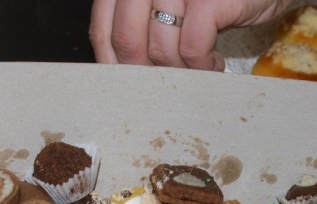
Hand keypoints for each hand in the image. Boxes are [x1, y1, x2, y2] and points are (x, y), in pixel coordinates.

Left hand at [89, 0, 289, 70]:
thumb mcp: (170, 6)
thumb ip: (140, 25)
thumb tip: (118, 71)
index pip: (102, 27)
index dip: (112, 62)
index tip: (128, 83)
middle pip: (126, 41)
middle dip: (146, 73)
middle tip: (166, 81)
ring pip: (160, 49)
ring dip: (180, 72)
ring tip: (197, 70)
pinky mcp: (207, 0)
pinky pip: (191, 49)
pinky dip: (203, 66)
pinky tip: (214, 62)